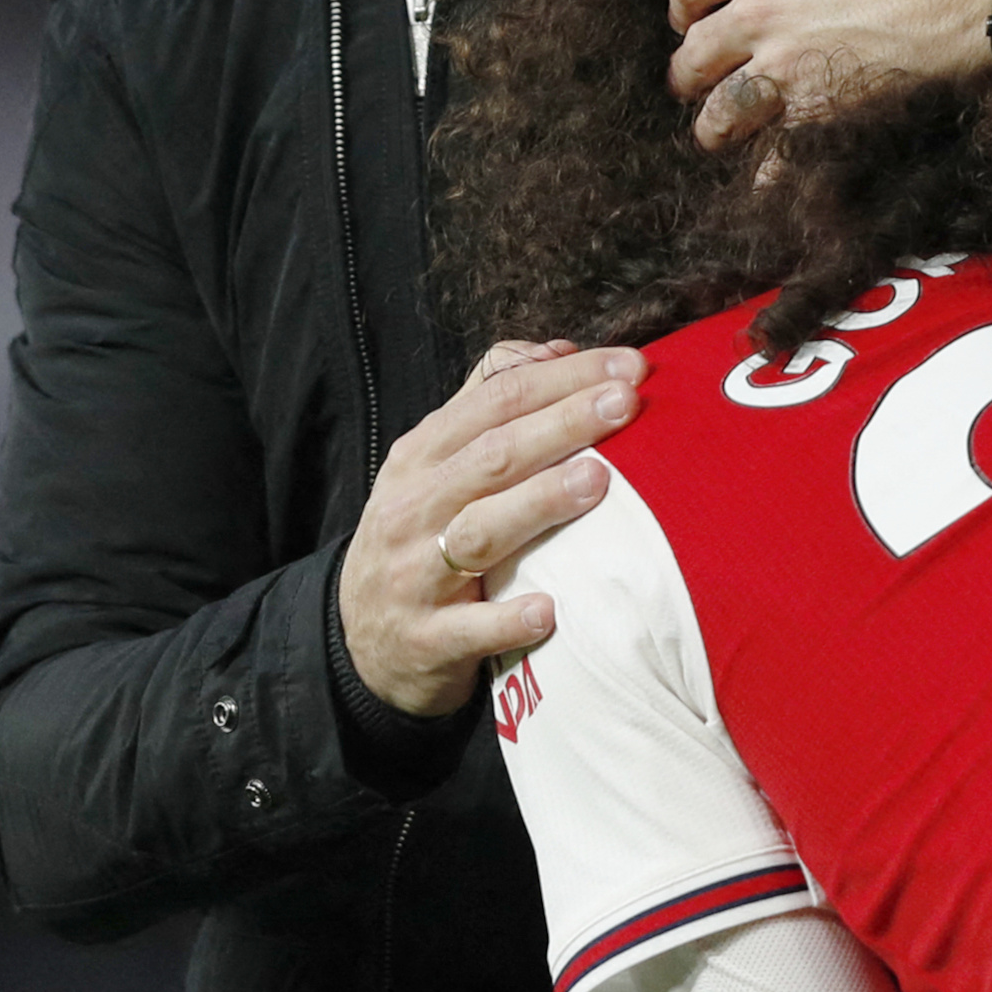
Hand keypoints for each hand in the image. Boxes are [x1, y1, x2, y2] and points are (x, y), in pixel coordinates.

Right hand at [337, 338, 645, 716]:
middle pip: (493, 455)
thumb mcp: (436, 463)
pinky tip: (549, 610)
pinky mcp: (425, 639)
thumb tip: (558, 350)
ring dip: (539, 503)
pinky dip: (508, 619)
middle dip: (563, 423)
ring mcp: (414, 575)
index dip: (562, 379)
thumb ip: (489, 400)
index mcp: (422, 455)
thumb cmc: (419, 535)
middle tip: (625, 403)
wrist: (363, 641)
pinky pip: (469, 630)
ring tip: (596, 479)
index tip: (629, 367)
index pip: (497, 400)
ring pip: (479, 531)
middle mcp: (413, 506)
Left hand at [666, 0, 991, 149]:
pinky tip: (759, 178)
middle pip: (693, 53)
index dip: (683, 1)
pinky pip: (775, 151)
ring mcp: (790, 68)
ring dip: (711, 119)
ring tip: (715, 126)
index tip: (691, 14)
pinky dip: (763, 169)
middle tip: (695, 73)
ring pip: (720, 108)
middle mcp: (761, 15)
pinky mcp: (825, 109)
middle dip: (687, 65)